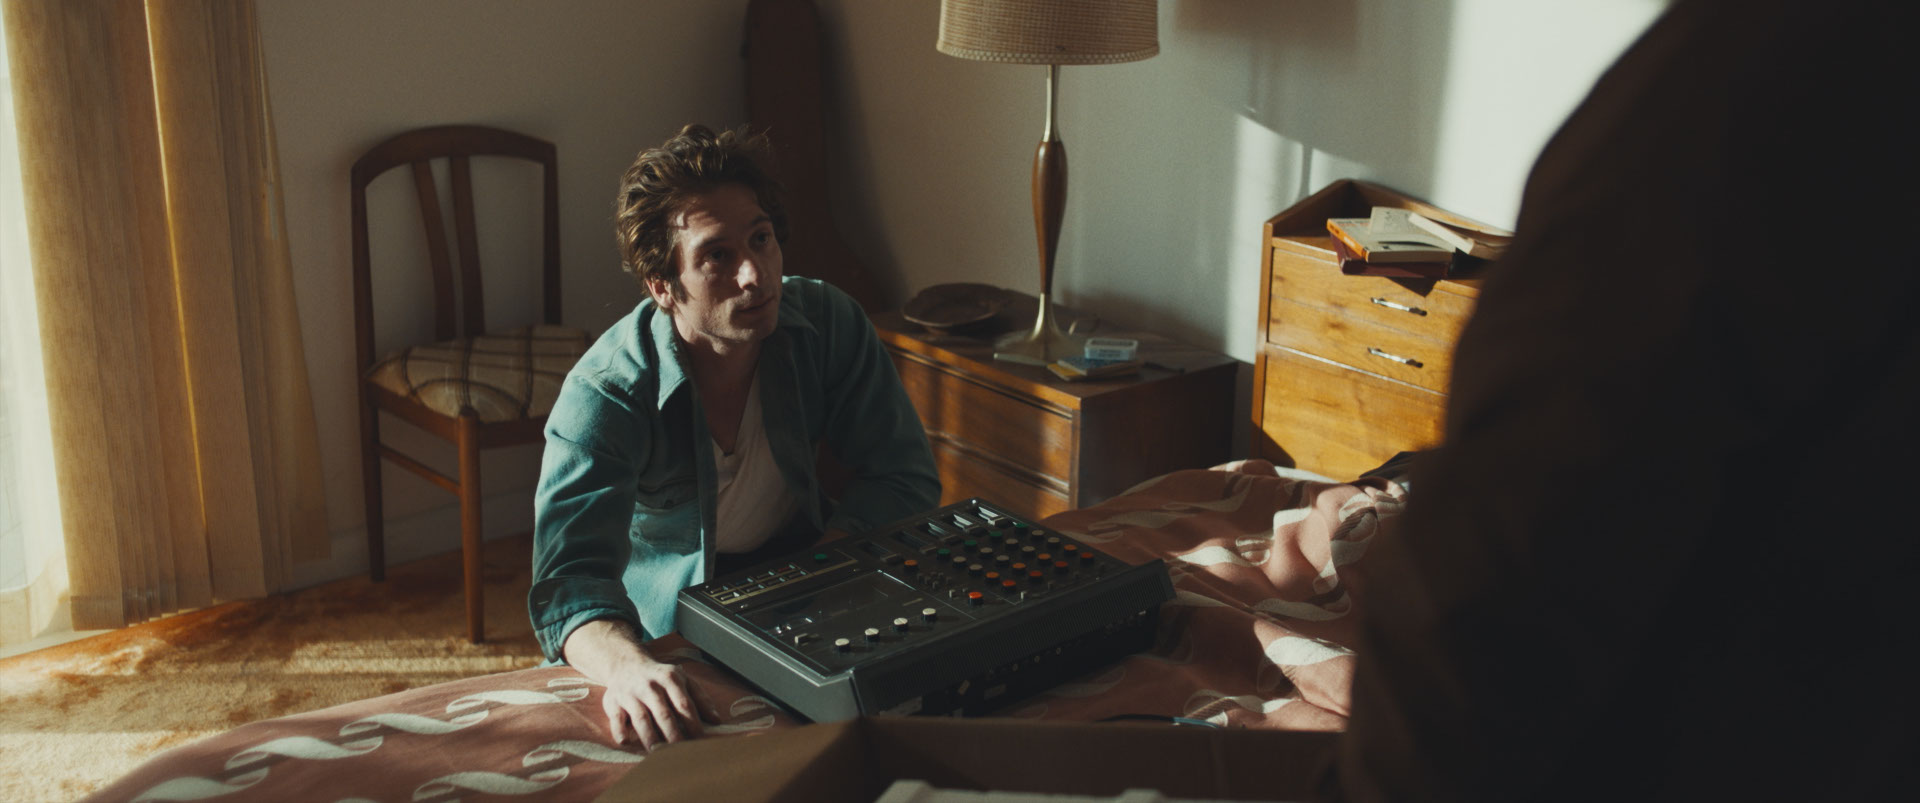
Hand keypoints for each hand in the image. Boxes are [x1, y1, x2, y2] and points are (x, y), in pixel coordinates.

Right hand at [562, 619, 705, 749]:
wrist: (626, 664)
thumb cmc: (660, 677)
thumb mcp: (682, 680)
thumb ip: (700, 699)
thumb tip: (717, 720)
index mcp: (670, 679)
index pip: (684, 704)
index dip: (692, 723)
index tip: (700, 740)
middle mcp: (650, 686)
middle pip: (663, 713)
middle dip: (672, 733)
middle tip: (680, 752)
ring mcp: (630, 694)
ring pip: (641, 718)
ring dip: (649, 736)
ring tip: (657, 753)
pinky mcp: (613, 701)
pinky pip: (616, 718)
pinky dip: (620, 730)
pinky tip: (625, 742)